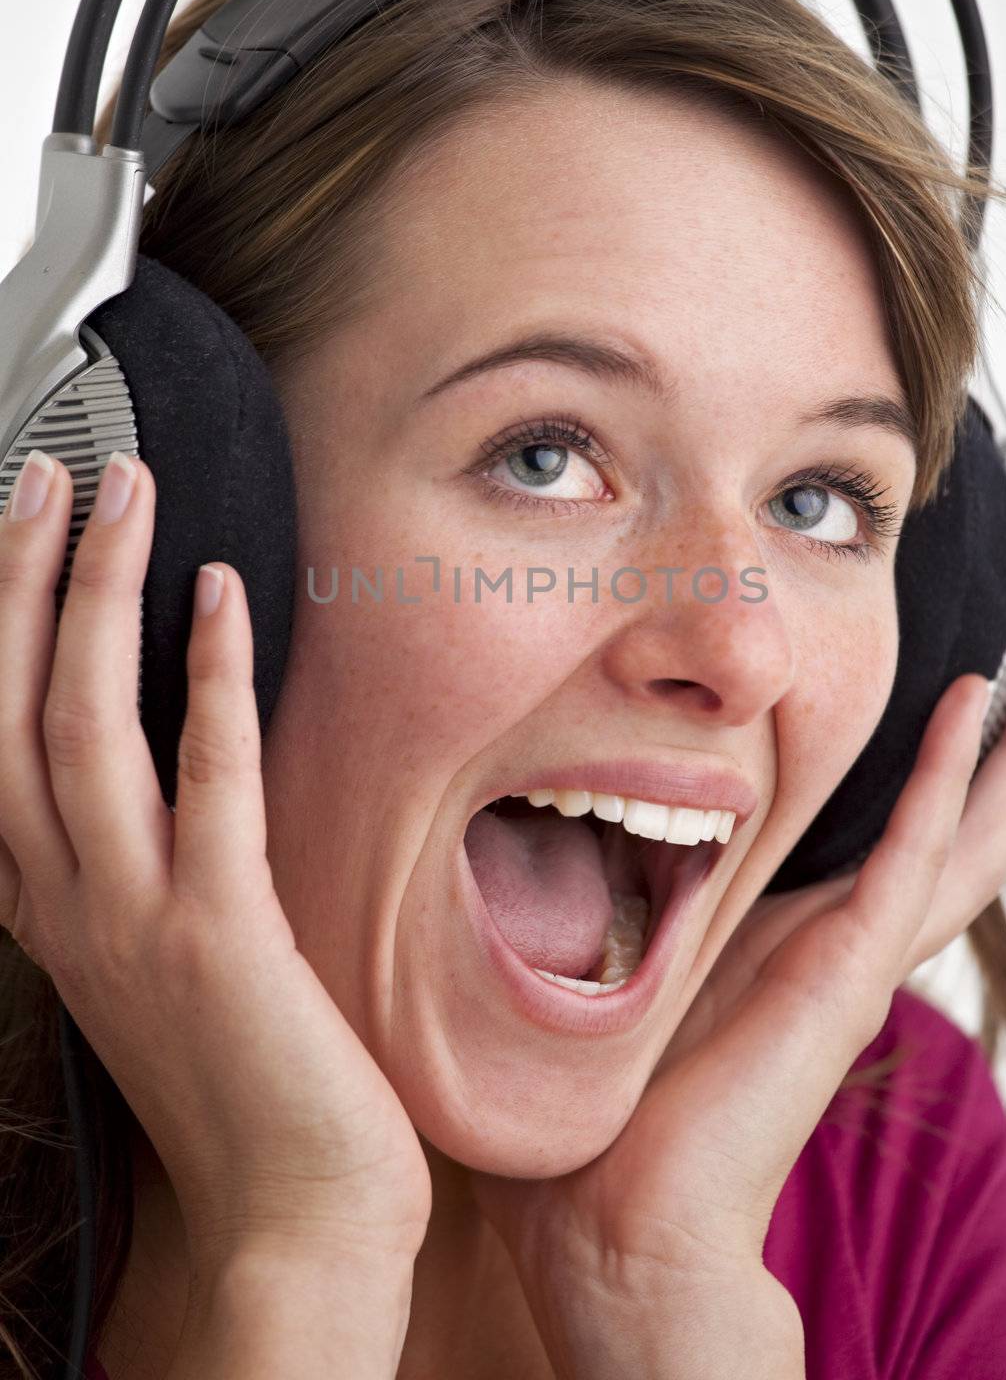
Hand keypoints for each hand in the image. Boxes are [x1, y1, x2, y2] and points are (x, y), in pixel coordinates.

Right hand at [0, 450, 431, 1277]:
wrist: (292, 1212)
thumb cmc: (240, 1080)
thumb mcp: (158, 957)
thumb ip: (141, 862)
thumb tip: (166, 756)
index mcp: (55, 910)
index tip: (22, 535)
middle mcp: (71, 907)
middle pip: (15, 714)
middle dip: (27, 584)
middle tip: (57, 479)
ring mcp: (137, 919)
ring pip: (83, 730)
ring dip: (97, 601)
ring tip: (126, 500)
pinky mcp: (221, 933)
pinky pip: (209, 780)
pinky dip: (205, 680)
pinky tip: (220, 600)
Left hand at [469, 639, 1005, 1366]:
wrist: (616, 1228)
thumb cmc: (601, 1121)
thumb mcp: (615, 976)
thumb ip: (613, 913)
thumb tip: (543, 834)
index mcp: (789, 945)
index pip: (881, 840)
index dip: (922, 768)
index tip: (937, 687)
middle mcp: (838, 945)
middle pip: (950, 827)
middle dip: (1000, 745)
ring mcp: (851, 959)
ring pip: (959, 833)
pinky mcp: (844, 974)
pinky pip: (910, 854)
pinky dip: (946, 777)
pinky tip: (972, 704)